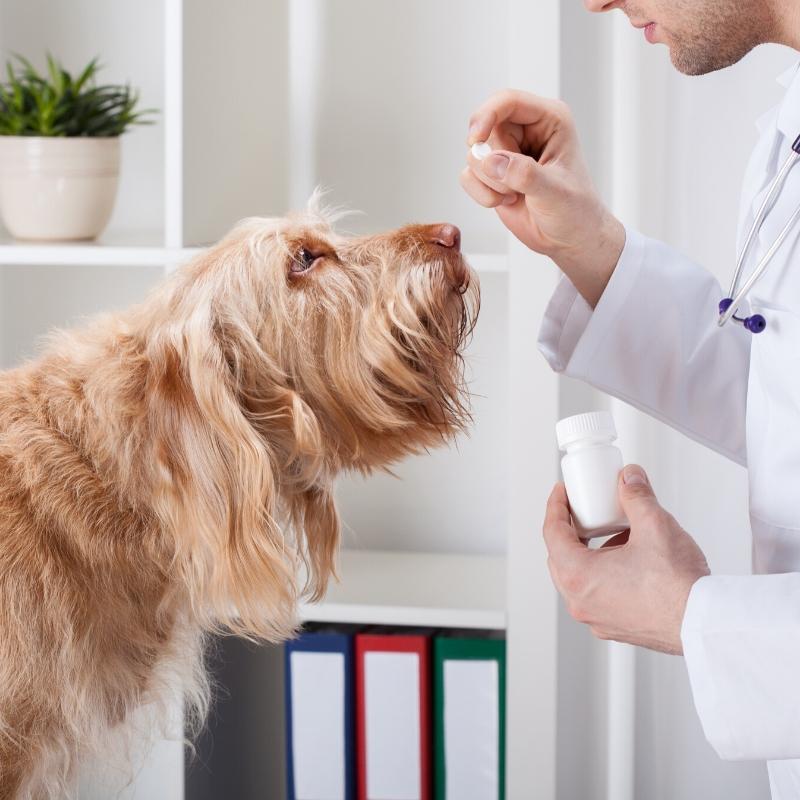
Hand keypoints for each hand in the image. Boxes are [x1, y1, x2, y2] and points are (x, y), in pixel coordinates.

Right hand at [460, 89, 624, 306]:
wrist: (570, 239)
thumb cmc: (575, 211)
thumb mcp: (555, 192)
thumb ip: (525, 174)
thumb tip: (491, 160)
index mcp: (549, 120)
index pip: (507, 101)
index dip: (486, 116)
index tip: (474, 140)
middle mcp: (526, 131)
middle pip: (485, 129)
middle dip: (492, 163)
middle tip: (515, 185)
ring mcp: (507, 152)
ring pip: (474, 155)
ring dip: (489, 182)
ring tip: (515, 194)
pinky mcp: (493, 173)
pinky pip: (468, 176)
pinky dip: (481, 194)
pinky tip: (506, 201)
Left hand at [543, 464, 710, 654]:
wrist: (705, 623)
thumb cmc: (678, 586)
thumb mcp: (654, 524)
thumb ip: (636, 495)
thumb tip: (629, 478)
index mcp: (578, 577)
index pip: (552, 533)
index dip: (556, 506)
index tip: (562, 492)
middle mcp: (581, 602)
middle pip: (561, 556)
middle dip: (571, 529)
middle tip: (584, 510)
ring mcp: (598, 618)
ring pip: (580, 577)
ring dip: (591, 552)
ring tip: (616, 532)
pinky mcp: (616, 627)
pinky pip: (598, 593)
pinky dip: (605, 573)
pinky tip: (630, 558)